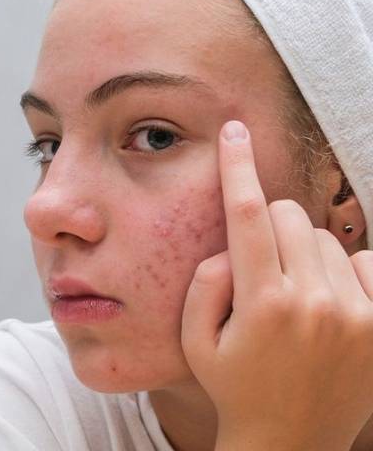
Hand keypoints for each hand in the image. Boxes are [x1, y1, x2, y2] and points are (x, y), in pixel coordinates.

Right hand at [181, 120, 372, 450]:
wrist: (287, 439)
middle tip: (257, 268)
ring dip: (302, 253)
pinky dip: (344, 270)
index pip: (246, 215)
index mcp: (263, 303)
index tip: (234, 131)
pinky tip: (327, 301)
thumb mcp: (195, 338)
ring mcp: (356, 315)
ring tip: (291, 297)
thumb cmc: (233, 384)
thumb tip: (232, 247)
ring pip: (324, 239)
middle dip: (265, 227)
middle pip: (287, 217)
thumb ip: (205, 282)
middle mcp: (315, 303)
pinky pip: (366, 261)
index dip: (237, 166)